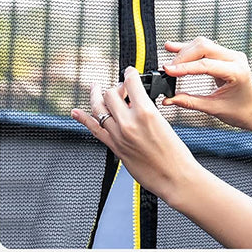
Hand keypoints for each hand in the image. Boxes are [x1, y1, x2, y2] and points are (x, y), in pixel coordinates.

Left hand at [71, 67, 199, 204]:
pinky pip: (94, 129)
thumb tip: (133, 99)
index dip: (129, 73)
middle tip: (121, 90)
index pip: (130, 82)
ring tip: (95, 88)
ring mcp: (119, 135)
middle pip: (111, 93)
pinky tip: (76, 112)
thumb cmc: (175, 153)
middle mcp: (129, 122)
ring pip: (99, 108)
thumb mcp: (163, 122)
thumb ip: (145, 108)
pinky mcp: (115, 147)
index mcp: (146, 112)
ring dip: (97, 96)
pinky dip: (83, 119)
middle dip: (115, 88)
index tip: (129, 72)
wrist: (175, 178)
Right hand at [162, 37, 251, 129]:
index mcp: (237, 72)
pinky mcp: (225, 53)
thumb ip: (190, 102)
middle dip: (183, 57)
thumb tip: (169, 100)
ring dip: (184, 51)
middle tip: (168, 69)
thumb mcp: (214, 108)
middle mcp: (235, 58)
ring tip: (169, 57)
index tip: (168, 70)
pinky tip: (175, 48)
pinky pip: (204, 46)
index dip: (184, 67)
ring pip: (202, 44)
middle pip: (203, 47)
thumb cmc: (241, 111)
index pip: (205, 65)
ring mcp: (231, 54)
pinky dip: (189, 49)